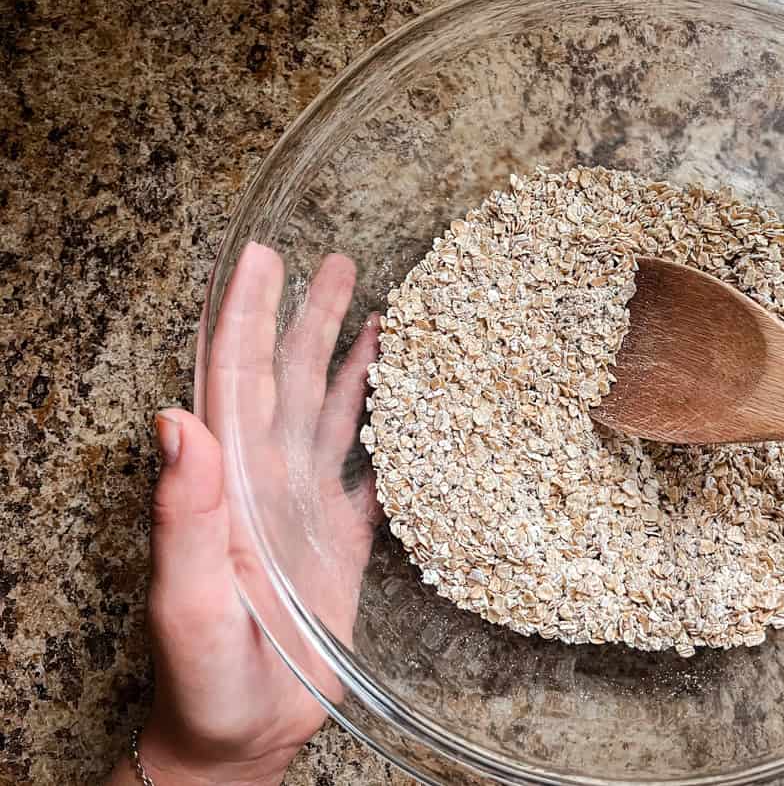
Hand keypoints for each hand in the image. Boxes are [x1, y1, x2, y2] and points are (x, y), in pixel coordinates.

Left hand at [107, 244, 379, 784]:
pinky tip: (405, 394)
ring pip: (330, 409)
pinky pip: (367, 464)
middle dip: (309, 315)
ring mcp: (304, 503)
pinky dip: (387, 423)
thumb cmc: (206, 675)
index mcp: (229, 480)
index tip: (262, 258)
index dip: (247, 314)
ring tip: (379, 308)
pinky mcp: (340, 535)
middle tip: (335, 261)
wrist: (246, 731)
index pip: (235, 378)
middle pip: (289, 377)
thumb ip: (182, 514)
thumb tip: (174, 420)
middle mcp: (266, 477)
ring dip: (350, 357)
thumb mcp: (187, 600)